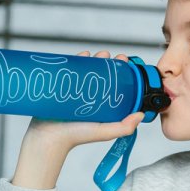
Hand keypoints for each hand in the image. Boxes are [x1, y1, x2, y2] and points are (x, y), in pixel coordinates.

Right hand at [24, 50, 145, 150]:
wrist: (48, 135)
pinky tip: (84, 55)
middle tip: (113, 57)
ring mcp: (76, 91)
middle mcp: (90, 98)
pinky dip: (78, 60)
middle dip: (109, 63)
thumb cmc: (77, 136)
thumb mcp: (105, 132)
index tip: (126, 64)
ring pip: (88, 70)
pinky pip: (71, 70)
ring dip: (95, 59)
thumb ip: (124, 127)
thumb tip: (141, 115)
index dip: (122, 74)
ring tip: (101, 54)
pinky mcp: (62, 87)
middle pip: (102, 75)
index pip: (115, 85)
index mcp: (102, 106)